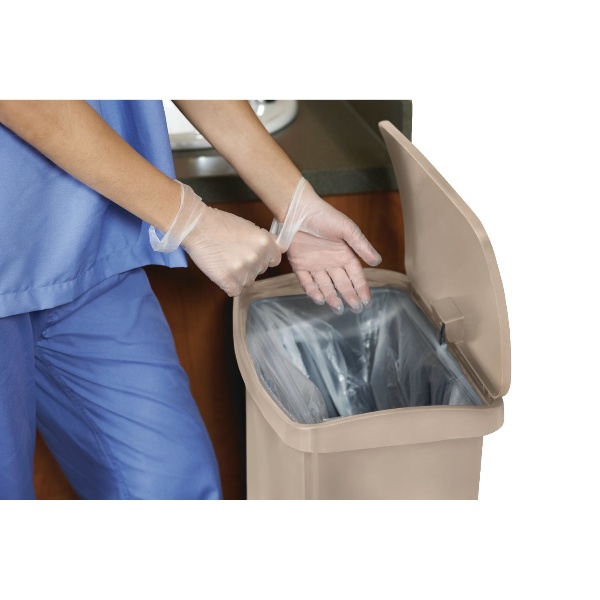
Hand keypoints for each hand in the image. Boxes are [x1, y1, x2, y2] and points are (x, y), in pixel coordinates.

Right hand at [182, 204, 280, 296]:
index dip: (265, 258)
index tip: (257, 255)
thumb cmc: (220, 223)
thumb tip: (273, 248)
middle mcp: (257, 258)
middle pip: (260, 271)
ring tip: (225, 261)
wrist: (197, 227)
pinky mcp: (229, 281)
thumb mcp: (249, 226)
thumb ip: (263, 240)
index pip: (275, 259)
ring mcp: (243, 271)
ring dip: (239, 276)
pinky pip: (235, 290)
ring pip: (248, 282)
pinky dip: (228, 284)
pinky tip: (221, 272)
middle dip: (250, 265)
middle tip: (234, 255)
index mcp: (265, 243)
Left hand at [281, 180, 381, 313]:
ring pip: (325, 286)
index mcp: (344, 254)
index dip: (361, 287)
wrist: (298, 209)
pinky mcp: (299, 265)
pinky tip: (320, 298)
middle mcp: (331, 263)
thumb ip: (361, 246)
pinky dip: (312, 290)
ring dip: (332, 297)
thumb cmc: (325, 216)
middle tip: (355, 308)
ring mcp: (315, 265)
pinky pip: (307, 281)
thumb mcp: (348, 229)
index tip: (366, 300)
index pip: (356, 275)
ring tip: (338, 307)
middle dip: (349, 296)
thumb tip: (378, 262)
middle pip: (342, 283)